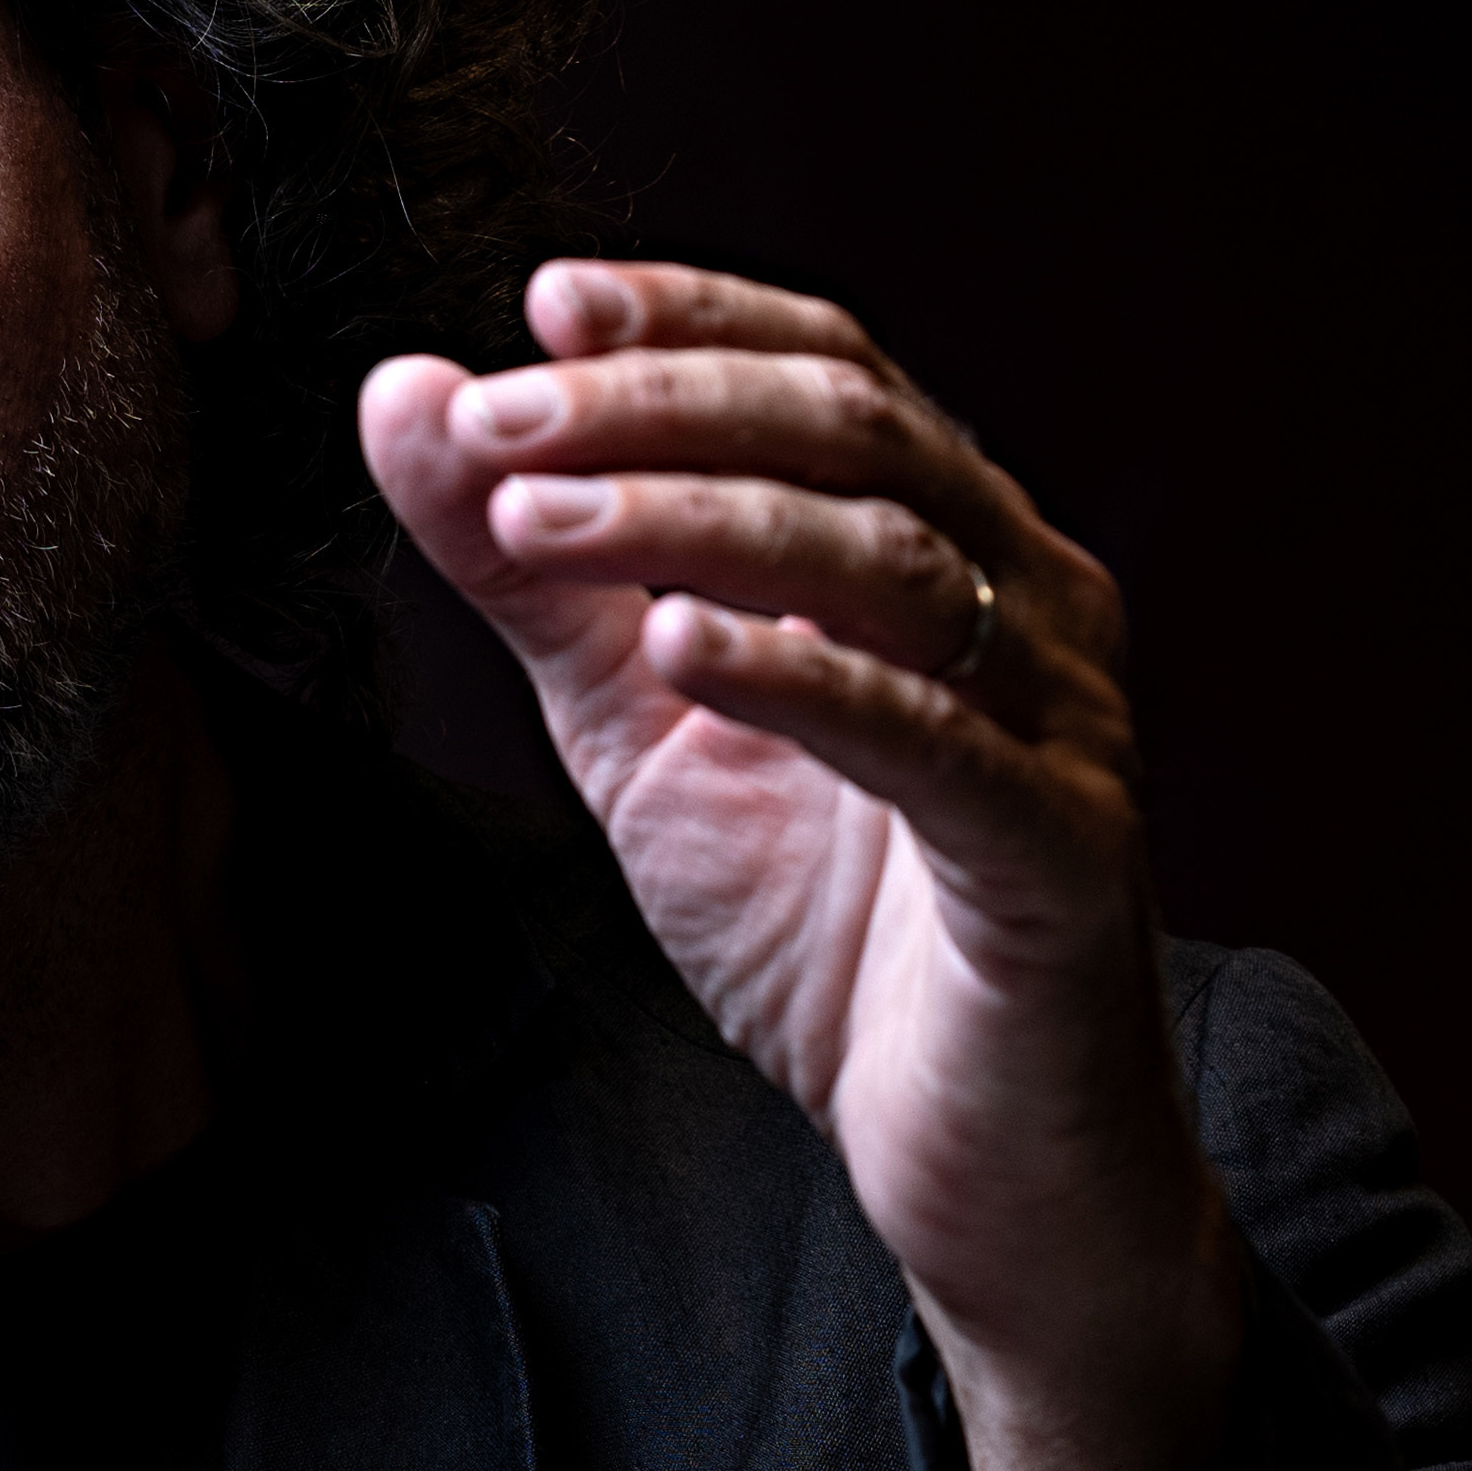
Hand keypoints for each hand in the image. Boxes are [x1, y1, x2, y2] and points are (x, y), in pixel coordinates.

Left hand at [361, 264, 1244, 1470]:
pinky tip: (677, 647)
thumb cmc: (828, 937)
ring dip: (694, 521)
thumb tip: (407, 398)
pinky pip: (934, 735)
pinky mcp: (1060, 850)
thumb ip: (529, 576)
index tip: (541, 303)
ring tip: (534, 527)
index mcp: (946, 546)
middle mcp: (1031, 598)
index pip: (831, 368)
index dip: (693, 320)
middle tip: (498, 422)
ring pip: (889, 553)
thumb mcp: (634, 735)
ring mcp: (1064, 717)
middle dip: (660, 410)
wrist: (975, 1167)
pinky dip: (802, 676)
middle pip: (855, 430)